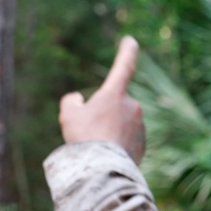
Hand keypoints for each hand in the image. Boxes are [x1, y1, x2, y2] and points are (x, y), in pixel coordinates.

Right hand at [59, 36, 145, 163]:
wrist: (102, 170)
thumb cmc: (84, 139)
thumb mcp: (68, 116)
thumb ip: (71, 102)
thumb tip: (78, 100)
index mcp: (115, 94)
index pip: (123, 67)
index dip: (127, 52)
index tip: (131, 41)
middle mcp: (132, 106)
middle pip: (114, 106)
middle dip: (103, 115)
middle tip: (89, 133)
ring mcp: (139, 126)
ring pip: (120, 124)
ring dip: (109, 132)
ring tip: (97, 147)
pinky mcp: (142, 144)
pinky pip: (126, 140)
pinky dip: (116, 146)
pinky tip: (106, 157)